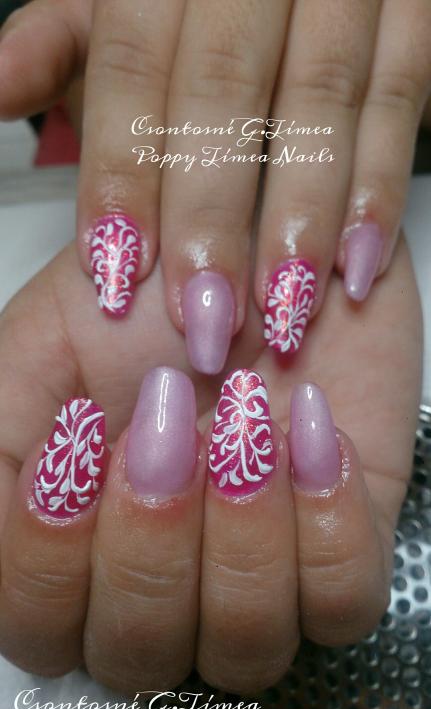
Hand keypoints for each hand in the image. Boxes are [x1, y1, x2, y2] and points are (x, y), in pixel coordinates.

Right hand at [0, 234, 420, 692]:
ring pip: (245, 646)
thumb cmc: (147, 306)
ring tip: (244, 411)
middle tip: (165, 415)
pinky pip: (342, 602)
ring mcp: (256, 583)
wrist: (257, 253)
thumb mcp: (39, 354)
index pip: (40, 630)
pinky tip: (312, 429)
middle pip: (140, 652)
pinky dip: (325, 519)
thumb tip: (3, 522)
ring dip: (240, 528)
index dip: (48, 558)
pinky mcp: (342, 560)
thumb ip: (0, 448)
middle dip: (150, 536)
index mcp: (80, 557)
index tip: (78, 439)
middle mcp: (165, 590)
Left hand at [1, 0, 429, 373]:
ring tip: (278, 313)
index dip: (124, 171)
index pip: (135, 69)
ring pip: (323, 103)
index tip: (116, 269)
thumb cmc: (192, 6)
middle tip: (201, 315)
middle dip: (211, 212)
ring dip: (302, 216)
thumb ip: (57, 49)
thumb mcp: (111, 8)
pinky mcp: (409, 21)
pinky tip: (356, 267)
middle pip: (226, 93)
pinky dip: (380, 189)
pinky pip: (402, 102)